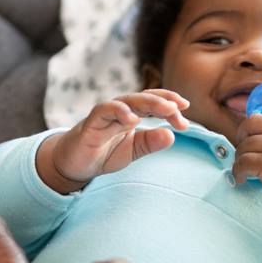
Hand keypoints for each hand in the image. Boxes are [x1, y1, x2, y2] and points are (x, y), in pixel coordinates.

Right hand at [37, 89, 189, 192]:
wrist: (75, 164)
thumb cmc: (104, 153)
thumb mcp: (133, 151)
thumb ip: (150, 143)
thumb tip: (172, 136)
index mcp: (133, 115)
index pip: (154, 104)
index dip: (171, 107)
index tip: (185, 121)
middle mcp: (121, 110)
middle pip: (144, 98)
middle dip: (164, 102)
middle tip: (180, 109)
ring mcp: (106, 114)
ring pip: (128, 100)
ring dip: (148, 102)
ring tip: (167, 110)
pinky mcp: (91, 122)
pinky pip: (105, 110)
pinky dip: (119, 112)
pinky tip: (133, 120)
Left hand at [231, 113, 261, 199]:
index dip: (251, 133)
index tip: (250, 145)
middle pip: (248, 127)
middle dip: (240, 139)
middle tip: (242, 154)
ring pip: (243, 147)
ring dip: (239, 160)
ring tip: (242, 172)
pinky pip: (243, 164)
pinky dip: (237, 172)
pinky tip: (241, 180)